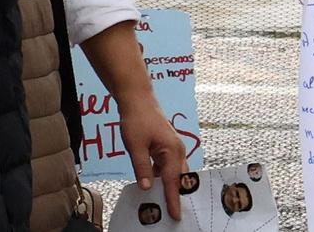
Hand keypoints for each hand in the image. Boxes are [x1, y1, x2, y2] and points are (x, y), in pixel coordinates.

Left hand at [119, 93, 186, 220]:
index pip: (173, 181)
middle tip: (171, 212)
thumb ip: (141, 167)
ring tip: (162, 201)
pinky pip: (167, 166)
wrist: (137, 99)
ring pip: (174, 172)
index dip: (173, 199)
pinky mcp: (167, 146)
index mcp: (173, 151)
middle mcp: (178, 151)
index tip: (176, 215)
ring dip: (168, 185)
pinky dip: (162, 175)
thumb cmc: (137, 119)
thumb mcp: (135, 145)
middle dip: (176, 195)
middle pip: (179, 179)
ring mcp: (174, 148)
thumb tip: (145, 187)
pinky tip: (152, 181)